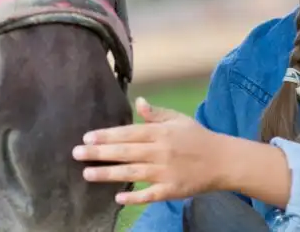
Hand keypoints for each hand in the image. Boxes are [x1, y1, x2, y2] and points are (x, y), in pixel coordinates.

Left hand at [72, 96, 229, 204]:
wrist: (223, 160)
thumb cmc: (197, 137)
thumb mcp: (178, 119)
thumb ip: (155, 114)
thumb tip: (138, 101)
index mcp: (160, 132)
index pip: (128, 133)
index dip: (107, 135)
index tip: (87, 138)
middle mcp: (160, 151)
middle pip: (125, 152)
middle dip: (99, 153)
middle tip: (76, 154)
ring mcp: (165, 172)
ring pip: (132, 172)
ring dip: (108, 173)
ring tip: (87, 173)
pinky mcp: (172, 190)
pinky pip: (150, 194)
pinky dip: (135, 196)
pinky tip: (118, 197)